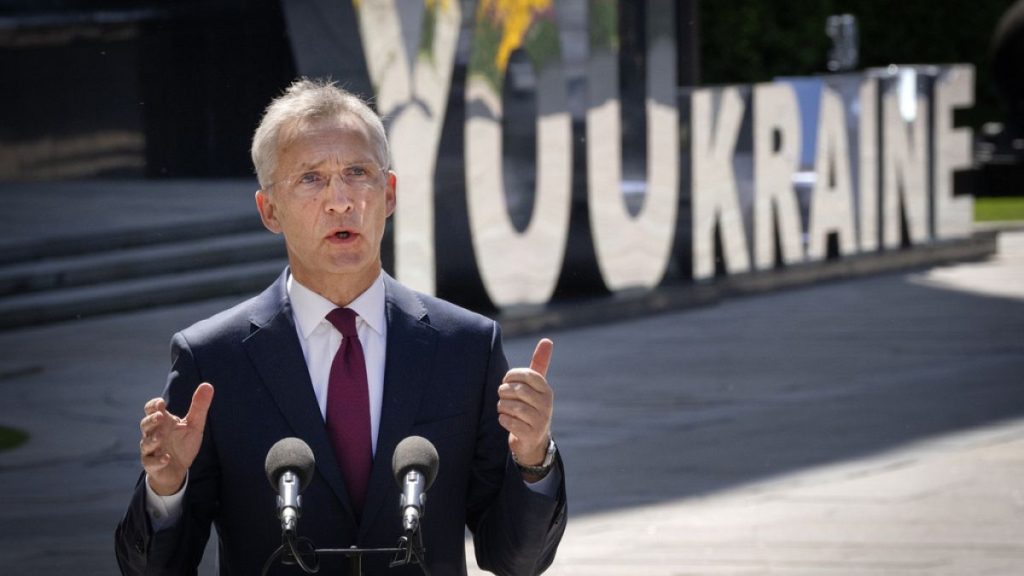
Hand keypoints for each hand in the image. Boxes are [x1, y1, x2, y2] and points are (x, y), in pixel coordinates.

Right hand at [139, 383, 213, 495]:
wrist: (178, 469)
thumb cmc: (183, 444)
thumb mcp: (194, 425)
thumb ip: (199, 406)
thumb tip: (207, 385)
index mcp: (163, 422)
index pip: (151, 409)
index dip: (153, 405)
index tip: (161, 403)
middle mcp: (154, 434)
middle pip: (145, 424)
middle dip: (151, 420)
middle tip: (161, 416)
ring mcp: (151, 450)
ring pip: (146, 443)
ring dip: (152, 439)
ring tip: (160, 436)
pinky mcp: (152, 465)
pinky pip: (151, 463)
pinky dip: (158, 460)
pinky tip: (166, 458)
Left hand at [497, 339, 553, 469]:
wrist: (534, 441)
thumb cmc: (531, 406)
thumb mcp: (536, 386)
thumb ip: (539, 364)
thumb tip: (547, 340)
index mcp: (546, 390)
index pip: (528, 374)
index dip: (511, 375)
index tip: (506, 380)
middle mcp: (546, 404)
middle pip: (517, 390)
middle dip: (504, 392)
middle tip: (503, 396)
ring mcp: (540, 420)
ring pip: (512, 406)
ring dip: (502, 407)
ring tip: (504, 409)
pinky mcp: (531, 434)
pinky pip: (509, 422)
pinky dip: (503, 420)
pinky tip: (506, 420)